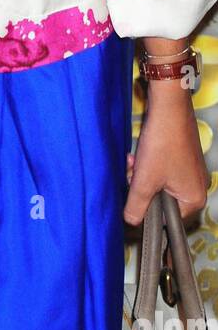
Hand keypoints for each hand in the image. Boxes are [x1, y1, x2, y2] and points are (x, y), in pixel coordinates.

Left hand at [124, 82, 208, 226]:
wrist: (169, 107)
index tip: (133, 196)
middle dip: (141, 187)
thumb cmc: (162, 144)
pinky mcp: (183, 157)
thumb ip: (136, 205)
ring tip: (134, 161)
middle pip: (161, 200)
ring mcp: (191, 172)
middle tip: (132, 173)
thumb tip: (131, 222)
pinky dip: (149, 164)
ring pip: (159, 183)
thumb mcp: (144, 180)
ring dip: (142, 175)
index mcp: (194, 199)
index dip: (146, 209)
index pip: (166, 219)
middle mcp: (197, 187)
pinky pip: (163, 170)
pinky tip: (139, 154)